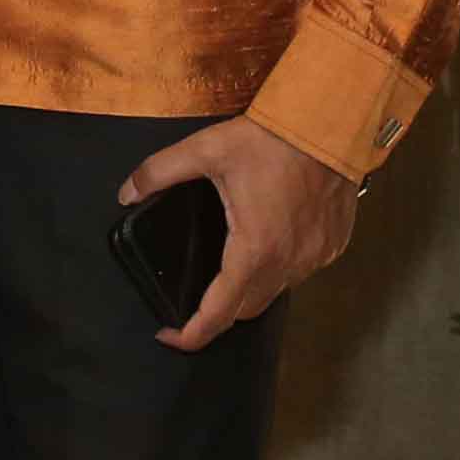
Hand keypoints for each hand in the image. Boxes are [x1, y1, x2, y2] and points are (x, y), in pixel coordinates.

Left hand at [116, 117, 355, 350]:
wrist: (331, 124)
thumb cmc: (272, 140)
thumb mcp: (205, 150)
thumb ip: (159, 172)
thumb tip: (126, 192)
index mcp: (253, 251)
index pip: (217, 314)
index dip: (190, 334)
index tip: (169, 335)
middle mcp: (287, 264)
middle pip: (245, 310)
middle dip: (217, 311)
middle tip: (195, 296)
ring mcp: (314, 258)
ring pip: (275, 291)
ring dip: (251, 287)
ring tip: (231, 265)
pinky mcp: (333, 246)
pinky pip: (301, 270)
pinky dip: (282, 266)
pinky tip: (271, 240)